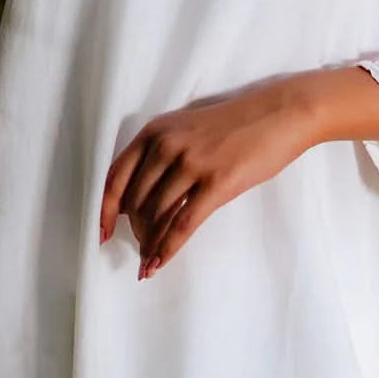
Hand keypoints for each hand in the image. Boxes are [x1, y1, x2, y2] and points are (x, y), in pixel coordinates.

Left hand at [99, 78, 315, 278]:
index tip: (101, 232)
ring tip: (149, 261)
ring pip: (156, 216)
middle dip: (136, 230)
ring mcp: (191, 164)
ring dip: (150, 244)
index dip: (105, 210)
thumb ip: (159, 155)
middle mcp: (167, 146)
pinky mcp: (216, 183)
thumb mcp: (186, 129)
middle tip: (141, 247)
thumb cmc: (233, 125)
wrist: (277, 115)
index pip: (116, 177)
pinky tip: (160, 263)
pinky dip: (167, 249)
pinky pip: (182, 224)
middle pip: (135, 202)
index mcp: (155, 131)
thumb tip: (136, 199)